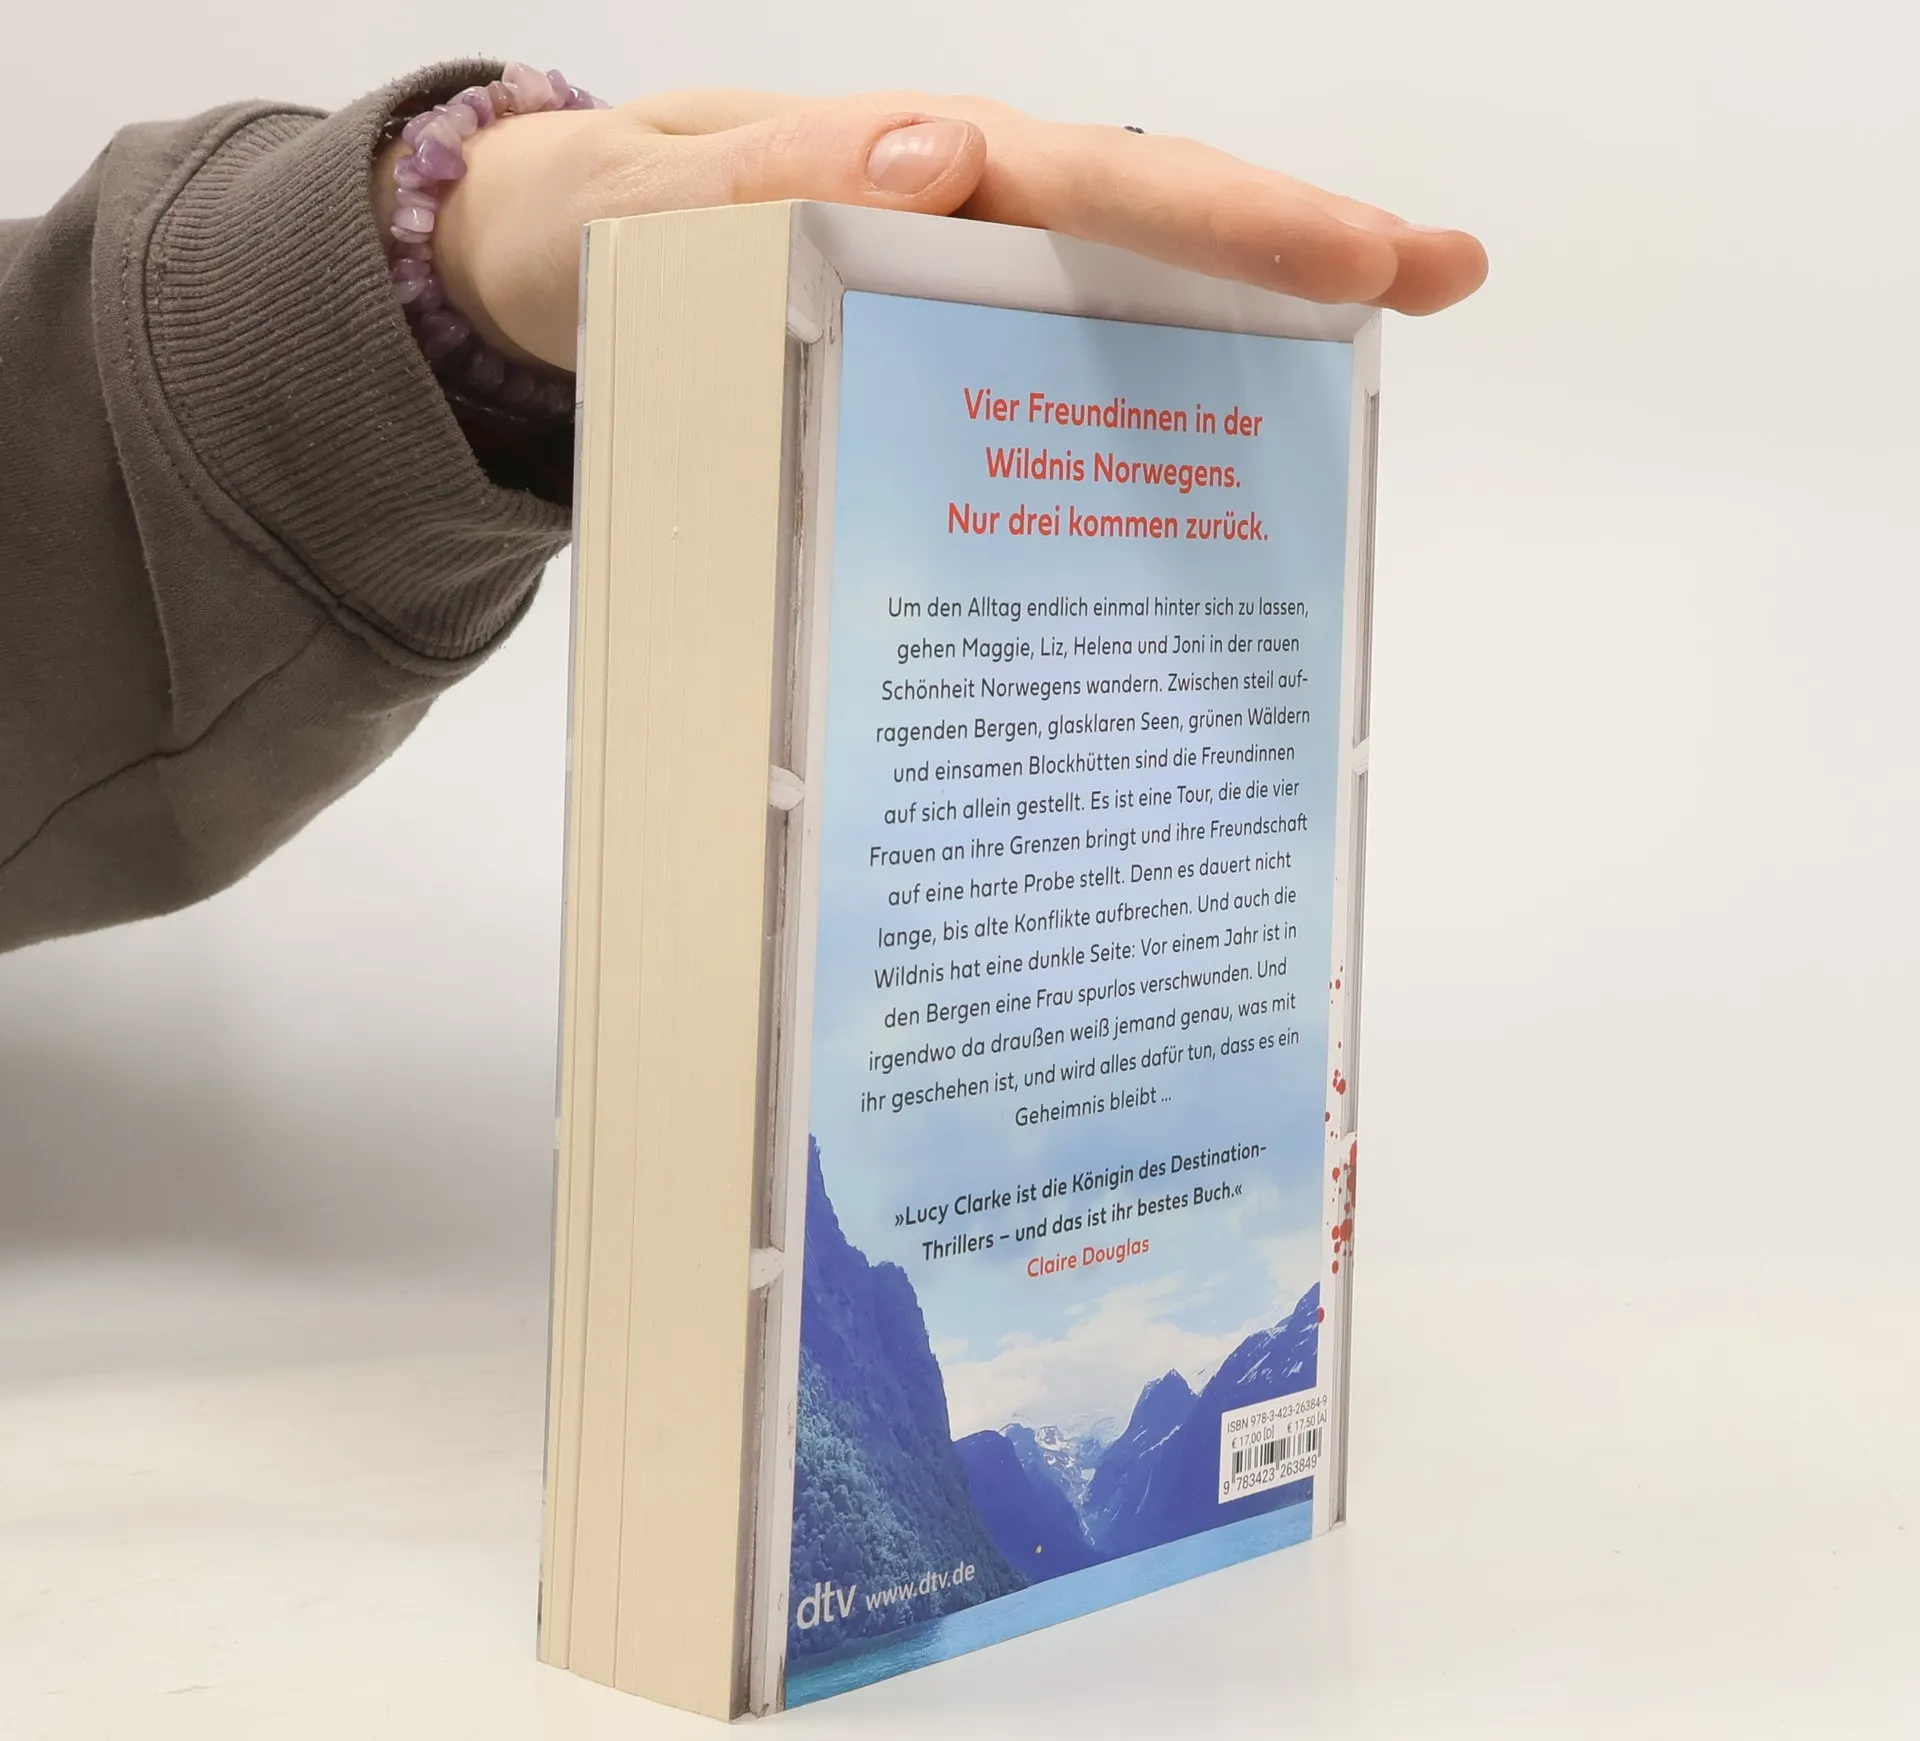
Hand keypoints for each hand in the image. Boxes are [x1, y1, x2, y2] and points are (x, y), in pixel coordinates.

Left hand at [379, 90, 1487, 373]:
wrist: (571, 270)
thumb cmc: (613, 242)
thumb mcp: (654, 212)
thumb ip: (768, 184)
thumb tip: (933, 161)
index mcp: (919, 168)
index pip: (1093, 184)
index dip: (1219, 219)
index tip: (1338, 260)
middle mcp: (974, 212)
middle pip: (1157, 215)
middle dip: (1294, 240)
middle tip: (1436, 271)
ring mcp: (976, 279)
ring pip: (1138, 283)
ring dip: (1261, 310)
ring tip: (1397, 316)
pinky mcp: (959, 342)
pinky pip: (1073, 357)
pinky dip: (1161, 386)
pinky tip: (1234, 442)